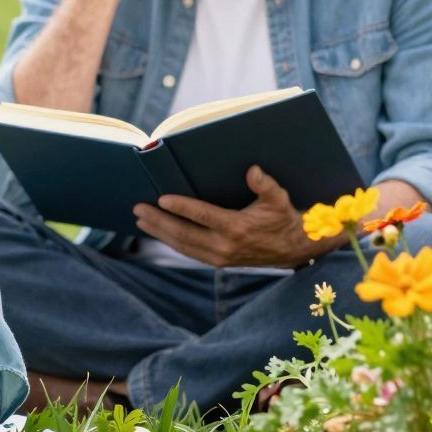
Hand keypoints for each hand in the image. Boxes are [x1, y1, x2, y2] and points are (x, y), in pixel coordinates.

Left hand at [132, 167, 322, 268]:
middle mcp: (224, 246)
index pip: (202, 217)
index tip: (162, 199)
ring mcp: (219, 257)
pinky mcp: (218, 262)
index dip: (181, 207)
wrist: (293, 249)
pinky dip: (172, 242)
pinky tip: (160, 232)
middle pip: (184, 234)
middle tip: (138, 209)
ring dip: (160, 232)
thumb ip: (265, 185)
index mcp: (236, 229)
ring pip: (182, 246)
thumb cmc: (284, 219)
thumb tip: (253, 170)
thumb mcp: (279, 199)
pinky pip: (189, 252)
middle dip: (158, 221)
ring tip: (141, 220)